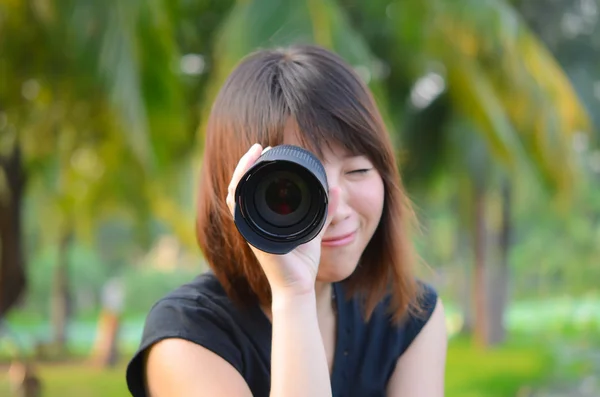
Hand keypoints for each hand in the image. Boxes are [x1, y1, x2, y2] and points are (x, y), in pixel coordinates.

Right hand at [226, 143, 339, 297]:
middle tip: (258, 147)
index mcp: (263, 219)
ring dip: (240, 173)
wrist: (298, 285)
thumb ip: (325, 210)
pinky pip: (238, 212)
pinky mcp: (252, 237)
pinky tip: (243, 180)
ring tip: (252, 155)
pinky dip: (239, 194)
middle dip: (245, 164)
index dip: (253, 168)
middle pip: (239, 187)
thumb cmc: (303, 262)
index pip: (252, 188)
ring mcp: (250, 229)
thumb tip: (336, 188)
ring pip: (235, 194)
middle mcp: (253, 222)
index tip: (265, 150)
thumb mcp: (315, 228)